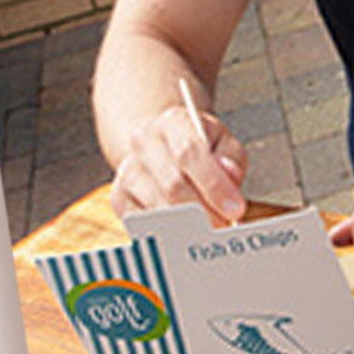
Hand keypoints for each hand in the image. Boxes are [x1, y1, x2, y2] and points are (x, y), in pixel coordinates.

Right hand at [109, 103, 247, 225]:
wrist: (167, 152)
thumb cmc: (202, 150)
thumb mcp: (224, 145)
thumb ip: (231, 159)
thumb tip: (230, 173)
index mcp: (173, 121)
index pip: (190, 151)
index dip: (214, 184)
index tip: (235, 208)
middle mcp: (144, 141)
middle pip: (172, 183)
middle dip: (204, 211)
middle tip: (225, 226)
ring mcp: (127, 169)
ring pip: (157, 205)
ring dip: (188, 225)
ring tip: (210, 230)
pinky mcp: (119, 197)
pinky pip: (143, 221)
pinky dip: (168, 231)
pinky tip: (186, 231)